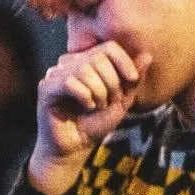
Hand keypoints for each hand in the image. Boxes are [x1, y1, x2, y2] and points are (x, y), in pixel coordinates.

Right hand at [29, 41, 151, 194]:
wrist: (76, 147)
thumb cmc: (96, 123)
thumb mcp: (122, 100)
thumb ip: (133, 79)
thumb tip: (147, 55)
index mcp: (88, 61)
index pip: (109, 47)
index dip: (124, 61)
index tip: (133, 79)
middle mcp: (70, 63)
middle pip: (98, 57)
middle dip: (112, 83)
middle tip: (109, 102)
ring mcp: (56, 73)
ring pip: (84, 69)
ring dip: (99, 92)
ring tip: (97, 106)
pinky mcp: (46, 88)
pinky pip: (69, 82)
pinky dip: (84, 97)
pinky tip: (86, 107)